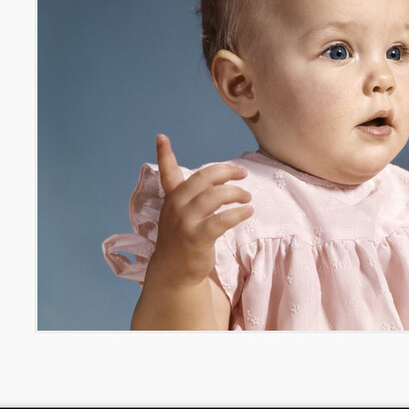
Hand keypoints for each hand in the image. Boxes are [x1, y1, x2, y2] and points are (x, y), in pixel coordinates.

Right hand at [149, 134, 252, 288]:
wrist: (174, 272)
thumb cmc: (183, 239)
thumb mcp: (180, 213)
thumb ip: (191, 194)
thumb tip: (218, 176)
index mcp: (172, 198)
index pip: (167, 173)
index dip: (163, 154)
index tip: (161, 136)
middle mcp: (176, 207)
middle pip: (203, 178)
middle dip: (226, 172)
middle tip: (242, 173)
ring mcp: (185, 222)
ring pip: (215, 196)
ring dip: (235, 193)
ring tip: (247, 197)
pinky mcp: (197, 238)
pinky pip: (222, 219)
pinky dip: (238, 213)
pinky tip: (247, 211)